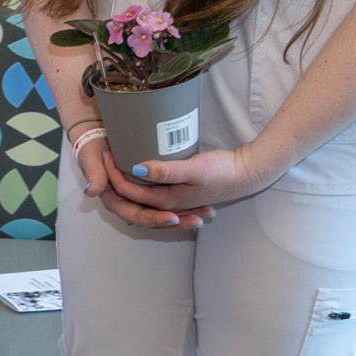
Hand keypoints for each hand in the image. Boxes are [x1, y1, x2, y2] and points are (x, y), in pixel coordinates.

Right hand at [70, 132, 199, 229]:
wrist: (93, 135)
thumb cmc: (92, 147)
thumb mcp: (91, 159)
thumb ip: (94, 173)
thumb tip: (92, 190)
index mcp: (114, 200)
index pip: (135, 215)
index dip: (153, 219)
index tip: (172, 218)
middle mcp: (127, 202)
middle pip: (154, 218)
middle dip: (176, 222)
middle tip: (198, 220)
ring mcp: (138, 196)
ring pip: (161, 212)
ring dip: (183, 216)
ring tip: (206, 214)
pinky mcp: (147, 187)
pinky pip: (166, 201)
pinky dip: (182, 204)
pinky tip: (199, 202)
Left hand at [114, 145, 277, 224]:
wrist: (247, 175)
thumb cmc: (223, 171)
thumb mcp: (193, 169)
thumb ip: (166, 171)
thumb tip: (136, 170)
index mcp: (166, 200)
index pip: (129, 190)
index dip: (113, 173)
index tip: (107, 152)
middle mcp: (168, 203)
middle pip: (131, 198)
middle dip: (114, 181)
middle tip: (107, 158)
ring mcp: (175, 199)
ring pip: (141, 195)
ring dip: (127, 184)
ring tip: (117, 163)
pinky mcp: (182, 191)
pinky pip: (154, 191)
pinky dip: (142, 183)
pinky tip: (140, 171)